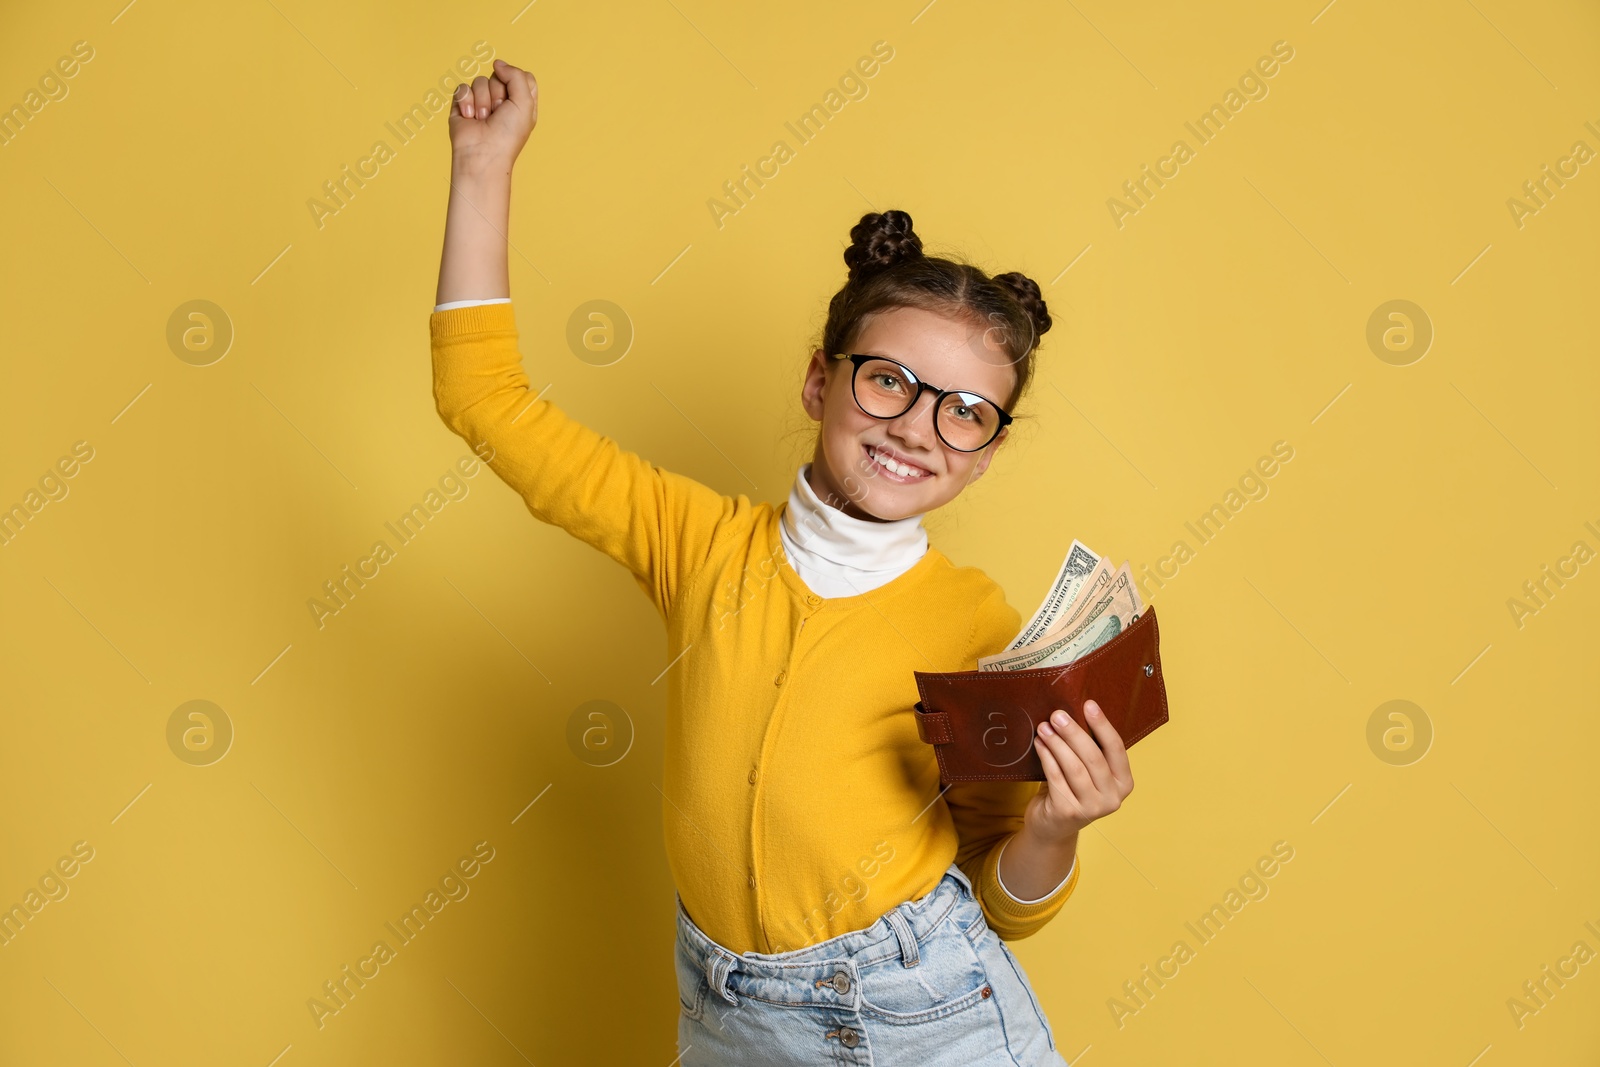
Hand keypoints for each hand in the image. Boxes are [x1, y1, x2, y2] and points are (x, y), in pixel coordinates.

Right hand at [448, 59, 538, 170]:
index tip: (515, 100)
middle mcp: (502, 101)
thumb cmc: (507, 135)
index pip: (522, 76)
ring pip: (480, 80)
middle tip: (498, 114)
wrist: (482, 154)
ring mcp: (481, 102)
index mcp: (521, 103)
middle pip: (499, 76)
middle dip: (498, 94)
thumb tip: (498, 63)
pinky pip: (462, 88)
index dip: (517, 82)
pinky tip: (469, 118)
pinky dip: (466, 102)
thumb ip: (517, 76)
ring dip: (482, 101)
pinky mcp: (462, 105)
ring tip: (483, 120)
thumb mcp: (525, 103)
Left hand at [1022, 700, 1133, 844]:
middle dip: (1074, 733)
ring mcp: (1091, 808)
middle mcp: (1112, 798)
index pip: (1117, 749)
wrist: (1052, 826)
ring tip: (1044, 727)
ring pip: (1074, 767)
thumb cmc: (1072, 789)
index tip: (1089, 704)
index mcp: (1124, 783)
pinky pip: (1055, 778)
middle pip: (1093, 758)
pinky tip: (1039, 743)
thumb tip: (1075, 710)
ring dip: (1057, 744)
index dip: (1102, 725)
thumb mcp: (1089, 772)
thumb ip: (1089, 749)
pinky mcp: (1068, 812)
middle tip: (1057, 715)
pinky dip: (1046, 757)